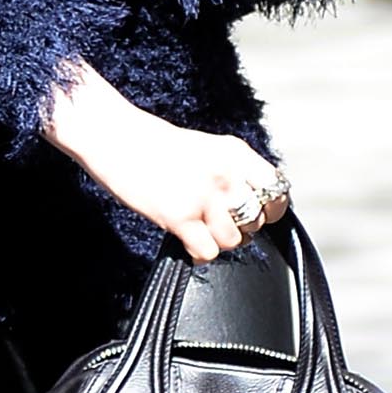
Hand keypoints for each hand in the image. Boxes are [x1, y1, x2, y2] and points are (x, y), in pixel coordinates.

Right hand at [44, 63, 287, 261]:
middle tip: (217, 223)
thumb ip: (232, 171)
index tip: (258, 213)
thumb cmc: (153, 144)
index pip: (277, 190)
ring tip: (199, 231)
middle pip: (257, 220)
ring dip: (218, 241)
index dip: (271, 209)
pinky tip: (186, 242)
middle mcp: (225, 174)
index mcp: (235, 153)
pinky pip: (208, 252)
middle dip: (240, 227)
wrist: (113, 137)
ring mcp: (204, 196)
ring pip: (235, 240)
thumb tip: (251, 204)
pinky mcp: (180, 217)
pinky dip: (199, 254)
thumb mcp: (206, 147)